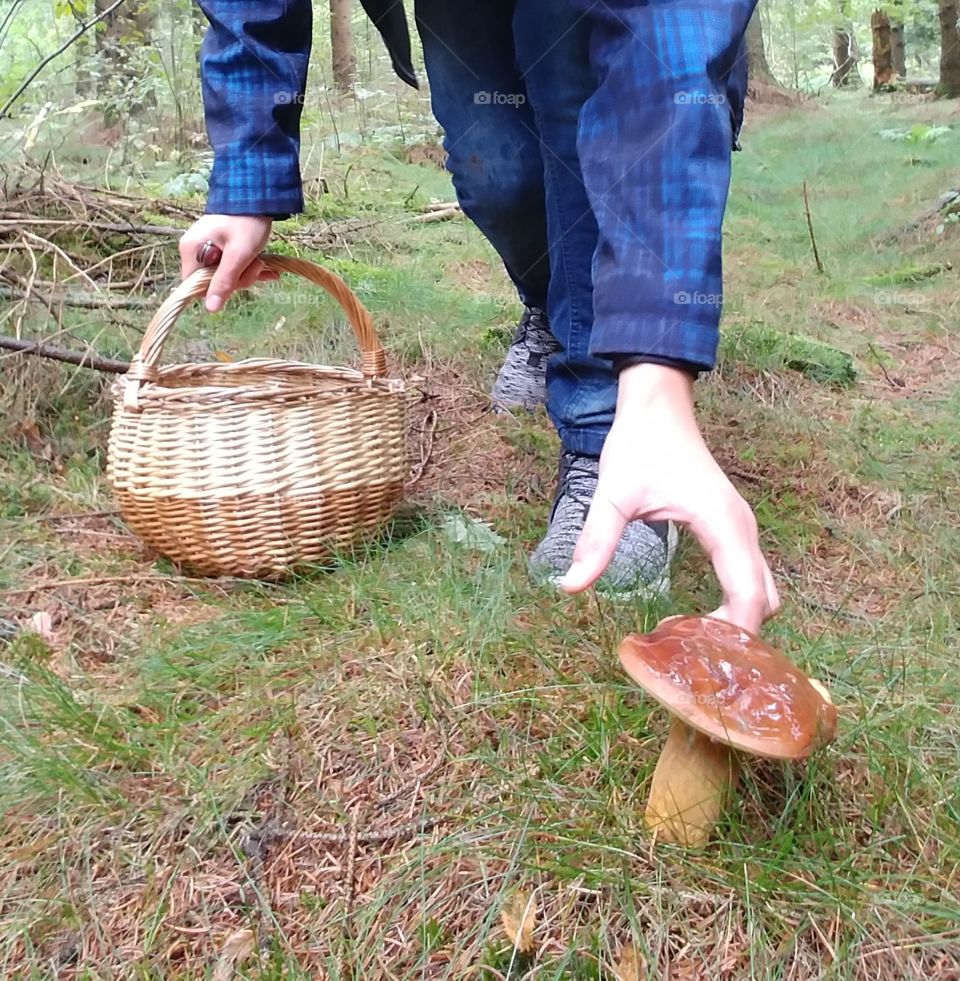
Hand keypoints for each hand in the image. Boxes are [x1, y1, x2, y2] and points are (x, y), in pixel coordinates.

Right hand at [178, 214, 276, 311]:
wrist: (260, 198)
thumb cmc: (248, 223)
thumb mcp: (238, 255)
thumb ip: (224, 281)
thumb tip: (210, 309)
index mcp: (191, 249)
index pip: (195, 285)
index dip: (217, 289)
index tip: (237, 279)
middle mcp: (194, 249)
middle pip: (212, 282)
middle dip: (239, 279)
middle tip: (256, 265)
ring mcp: (207, 249)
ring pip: (225, 277)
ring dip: (247, 273)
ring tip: (261, 261)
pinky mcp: (220, 249)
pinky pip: (231, 268)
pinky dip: (248, 269)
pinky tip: (267, 269)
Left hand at [558, 364, 779, 634]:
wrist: (658, 404)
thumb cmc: (641, 443)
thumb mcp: (614, 493)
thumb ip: (597, 540)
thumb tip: (570, 587)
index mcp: (724, 524)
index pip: (749, 596)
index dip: (729, 633)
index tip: (690, 651)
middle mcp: (743, 529)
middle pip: (765, 601)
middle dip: (736, 634)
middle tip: (687, 652)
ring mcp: (741, 528)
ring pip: (762, 590)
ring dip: (736, 619)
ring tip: (687, 637)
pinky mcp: (732, 527)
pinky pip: (749, 576)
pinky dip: (734, 602)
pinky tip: (695, 615)